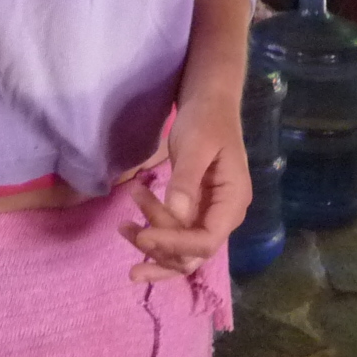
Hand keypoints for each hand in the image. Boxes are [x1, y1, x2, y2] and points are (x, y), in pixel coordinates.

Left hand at [119, 90, 249, 283]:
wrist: (208, 102)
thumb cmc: (206, 119)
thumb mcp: (195, 145)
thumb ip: (186, 180)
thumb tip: (175, 214)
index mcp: (233, 201)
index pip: (207, 241)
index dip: (175, 245)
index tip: (143, 236)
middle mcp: (225, 216)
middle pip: (194, 253)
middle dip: (160, 248)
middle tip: (125, 228)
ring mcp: (210, 214)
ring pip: (182, 250)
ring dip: (153, 244)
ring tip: (122, 226)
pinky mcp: (195, 210)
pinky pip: (176, 234)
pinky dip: (154, 234)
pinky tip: (130, 227)